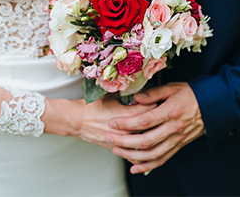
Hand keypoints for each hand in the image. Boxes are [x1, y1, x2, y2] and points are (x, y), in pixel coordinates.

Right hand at [42, 94, 156, 149]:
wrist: (75, 120)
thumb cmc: (91, 106)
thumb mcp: (110, 95)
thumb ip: (125, 92)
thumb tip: (138, 87)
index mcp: (125, 115)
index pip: (149, 110)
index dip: (157, 104)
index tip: (161, 100)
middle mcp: (125, 129)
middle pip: (149, 126)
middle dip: (157, 120)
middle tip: (164, 113)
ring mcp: (121, 141)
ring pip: (143, 140)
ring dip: (151, 134)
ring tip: (158, 128)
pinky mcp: (116, 147)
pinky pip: (133, 152)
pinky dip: (141, 150)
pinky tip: (148, 146)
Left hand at [105, 82, 204, 173]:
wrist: (213, 105)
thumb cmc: (192, 94)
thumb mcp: (172, 87)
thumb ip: (153, 94)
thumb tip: (135, 97)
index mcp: (170, 112)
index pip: (144, 121)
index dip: (126, 123)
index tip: (112, 122)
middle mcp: (174, 128)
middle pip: (145, 140)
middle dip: (124, 141)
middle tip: (108, 138)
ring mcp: (177, 139)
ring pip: (152, 154)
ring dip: (132, 155)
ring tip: (117, 151)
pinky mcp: (179, 146)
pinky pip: (162, 159)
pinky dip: (148, 166)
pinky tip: (135, 167)